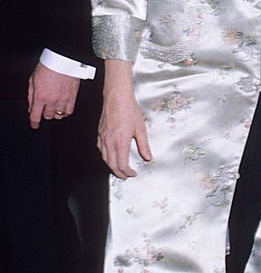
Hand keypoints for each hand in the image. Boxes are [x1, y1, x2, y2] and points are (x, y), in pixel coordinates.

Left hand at [27, 63, 80, 128]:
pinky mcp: (73, 97)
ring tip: (54, 107)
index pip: (36, 116)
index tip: (35, 125)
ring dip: (55, 113)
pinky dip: (65, 112)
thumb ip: (31, 96)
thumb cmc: (47, 67)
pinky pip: (69, 111)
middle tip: (44, 108)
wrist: (63, 59)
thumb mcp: (32, 80)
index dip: (34, 123)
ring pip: (59, 115)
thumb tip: (31, 108)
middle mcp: (52, 100)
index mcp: (40, 96)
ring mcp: (63, 99)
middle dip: (45, 113)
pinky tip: (63, 108)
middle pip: (48, 116)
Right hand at [98, 60, 152, 177]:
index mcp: (120, 142)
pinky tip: (110, 155)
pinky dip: (106, 156)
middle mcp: (109, 141)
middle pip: (111, 164)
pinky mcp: (100, 133)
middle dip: (119, 173)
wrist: (118, 98)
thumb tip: (148, 156)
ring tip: (119, 168)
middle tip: (126, 175)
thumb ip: (144, 145)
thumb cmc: (129, 110)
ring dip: (112, 166)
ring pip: (104, 158)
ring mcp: (103, 138)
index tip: (133, 173)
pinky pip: (101, 149)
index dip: (127, 172)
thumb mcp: (141, 129)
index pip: (122, 164)